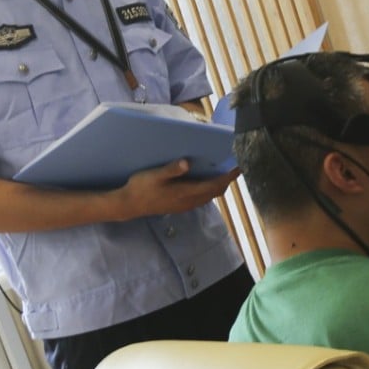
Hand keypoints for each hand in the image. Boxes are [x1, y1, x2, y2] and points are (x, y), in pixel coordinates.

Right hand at [116, 160, 239, 219]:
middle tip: (235, 165)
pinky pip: (202, 197)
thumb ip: (171, 170)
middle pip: (216, 191)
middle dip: (227, 180)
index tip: (239, 167)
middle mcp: (189, 201)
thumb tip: (186, 163)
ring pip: (209, 195)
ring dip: (219, 184)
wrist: (129, 205)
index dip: (228, 177)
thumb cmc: (140, 188)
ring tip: (224, 170)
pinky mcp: (181, 205)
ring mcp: (185, 205)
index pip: (214, 185)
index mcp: (185, 192)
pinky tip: (206, 179)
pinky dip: (209, 188)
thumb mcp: (153, 175)